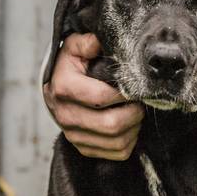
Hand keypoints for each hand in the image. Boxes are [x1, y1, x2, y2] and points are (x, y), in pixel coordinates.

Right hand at [41, 33, 143, 159]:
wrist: (56, 87)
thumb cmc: (71, 65)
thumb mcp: (75, 46)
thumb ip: (88, 42)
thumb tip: (99, 42)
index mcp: (64, 88)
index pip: (102, 98)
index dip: (125, 93)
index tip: (134, 86)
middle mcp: (65, 115)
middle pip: (112, 125)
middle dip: (135, 113)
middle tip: (140, 102)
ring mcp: (74, 134)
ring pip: (117, 142)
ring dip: (135, 127)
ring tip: (136, 112)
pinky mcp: (83, 147)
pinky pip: (117, 153)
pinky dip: (130, 141)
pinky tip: (129, 126)